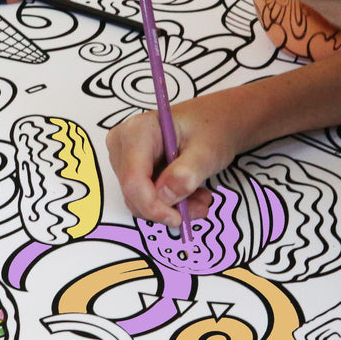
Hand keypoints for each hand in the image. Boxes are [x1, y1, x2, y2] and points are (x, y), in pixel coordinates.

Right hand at [106, 96, 244, 225]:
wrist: (217, 120)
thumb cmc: (212, 128)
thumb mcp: (206, 151)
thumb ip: (186, 173)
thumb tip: (165, 197)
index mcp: (137, 132)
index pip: (133, 180)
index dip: (152, 206)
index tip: (178, 219)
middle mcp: (123, 143)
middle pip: (134, 192)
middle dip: (166, 207)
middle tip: (201, 207)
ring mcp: (125, 156)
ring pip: (139, 198)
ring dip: (172, 206)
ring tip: (202, 199)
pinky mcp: (133, 167)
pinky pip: (145, 195)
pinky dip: (169, 201)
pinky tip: (192, 194)